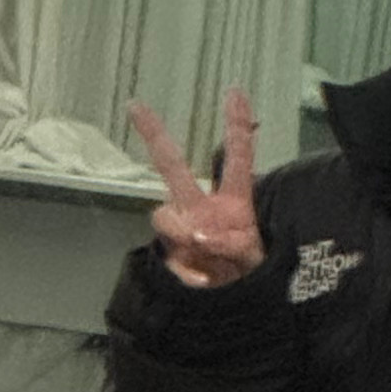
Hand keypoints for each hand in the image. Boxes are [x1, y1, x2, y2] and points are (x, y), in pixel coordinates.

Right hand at [131, 90, 265, 287]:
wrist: (232, 301)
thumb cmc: (245, 270)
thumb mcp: (253, 257)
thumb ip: (233, 243)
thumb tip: (201, 236)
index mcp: (234, 201)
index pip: (237, 158)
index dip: (238, 125)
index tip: (235, 91)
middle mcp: (202, 208)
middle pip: (172, 165)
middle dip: (154, 134)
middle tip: (137, 107)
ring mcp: (183, 229)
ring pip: (163, 214)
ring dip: (181, 230)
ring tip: (205, 249)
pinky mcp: (172, 256)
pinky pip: (169, 256)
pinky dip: (187, 269)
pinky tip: (203, 277)